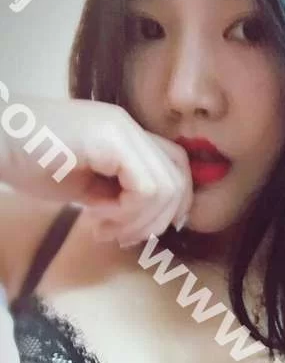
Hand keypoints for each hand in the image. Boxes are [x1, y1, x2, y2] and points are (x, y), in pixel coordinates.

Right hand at [0, 96, 192, 246]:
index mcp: (127, 134)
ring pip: (164, 188)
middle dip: (155, 220)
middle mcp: (130, 127)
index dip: (174, 205)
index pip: (176, 168)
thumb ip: (121, 195)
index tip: (145, 231)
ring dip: (137, 220)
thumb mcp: (87, 185)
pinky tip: (95, 214)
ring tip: (103, 226)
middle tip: (120, 236)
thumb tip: (151, 221)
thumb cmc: (29, 163)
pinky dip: (127, 212)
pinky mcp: (110, 139)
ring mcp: (121, 129)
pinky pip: (145, 188)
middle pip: (178, 179)